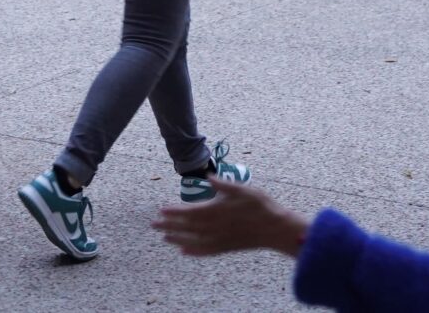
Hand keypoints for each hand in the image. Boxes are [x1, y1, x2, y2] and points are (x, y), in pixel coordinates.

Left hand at [152, 181, 309, 257]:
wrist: (275, 228)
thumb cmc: (259, 206)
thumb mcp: (241, 189)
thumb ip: (222, 184)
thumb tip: (208, 176)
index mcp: (215, 211)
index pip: (188, 212)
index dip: (173, 211)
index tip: (161, 210)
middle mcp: (213, 227)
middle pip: (186, 227)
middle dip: (168, 225)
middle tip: (153, 225)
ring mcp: (218, 239)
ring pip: (192, 241)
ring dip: (176, 239)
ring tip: (164, 238)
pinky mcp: (225, 248)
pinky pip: (204, 251)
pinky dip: (192, 251)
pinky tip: (184, 251)